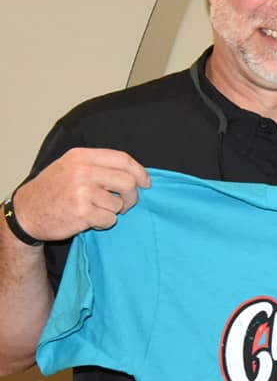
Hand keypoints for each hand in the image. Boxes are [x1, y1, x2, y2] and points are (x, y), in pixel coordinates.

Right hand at [12, 148, 150, 241]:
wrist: (27, 212)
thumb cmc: (54, 189)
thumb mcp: (71, 166)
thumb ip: (99, 166)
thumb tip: (136, 174)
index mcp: (82, 157)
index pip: (122, 159)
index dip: (139, 172)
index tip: (146, 183)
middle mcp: (83, 172)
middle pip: (127, 182)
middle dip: (131, 197)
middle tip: (125, 204)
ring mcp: (82, 193)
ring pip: (119, 204)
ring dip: (112, 211)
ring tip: (95, 210)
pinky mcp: (82, 213)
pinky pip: (109, 219)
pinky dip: (104, 223)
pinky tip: (89, 220)